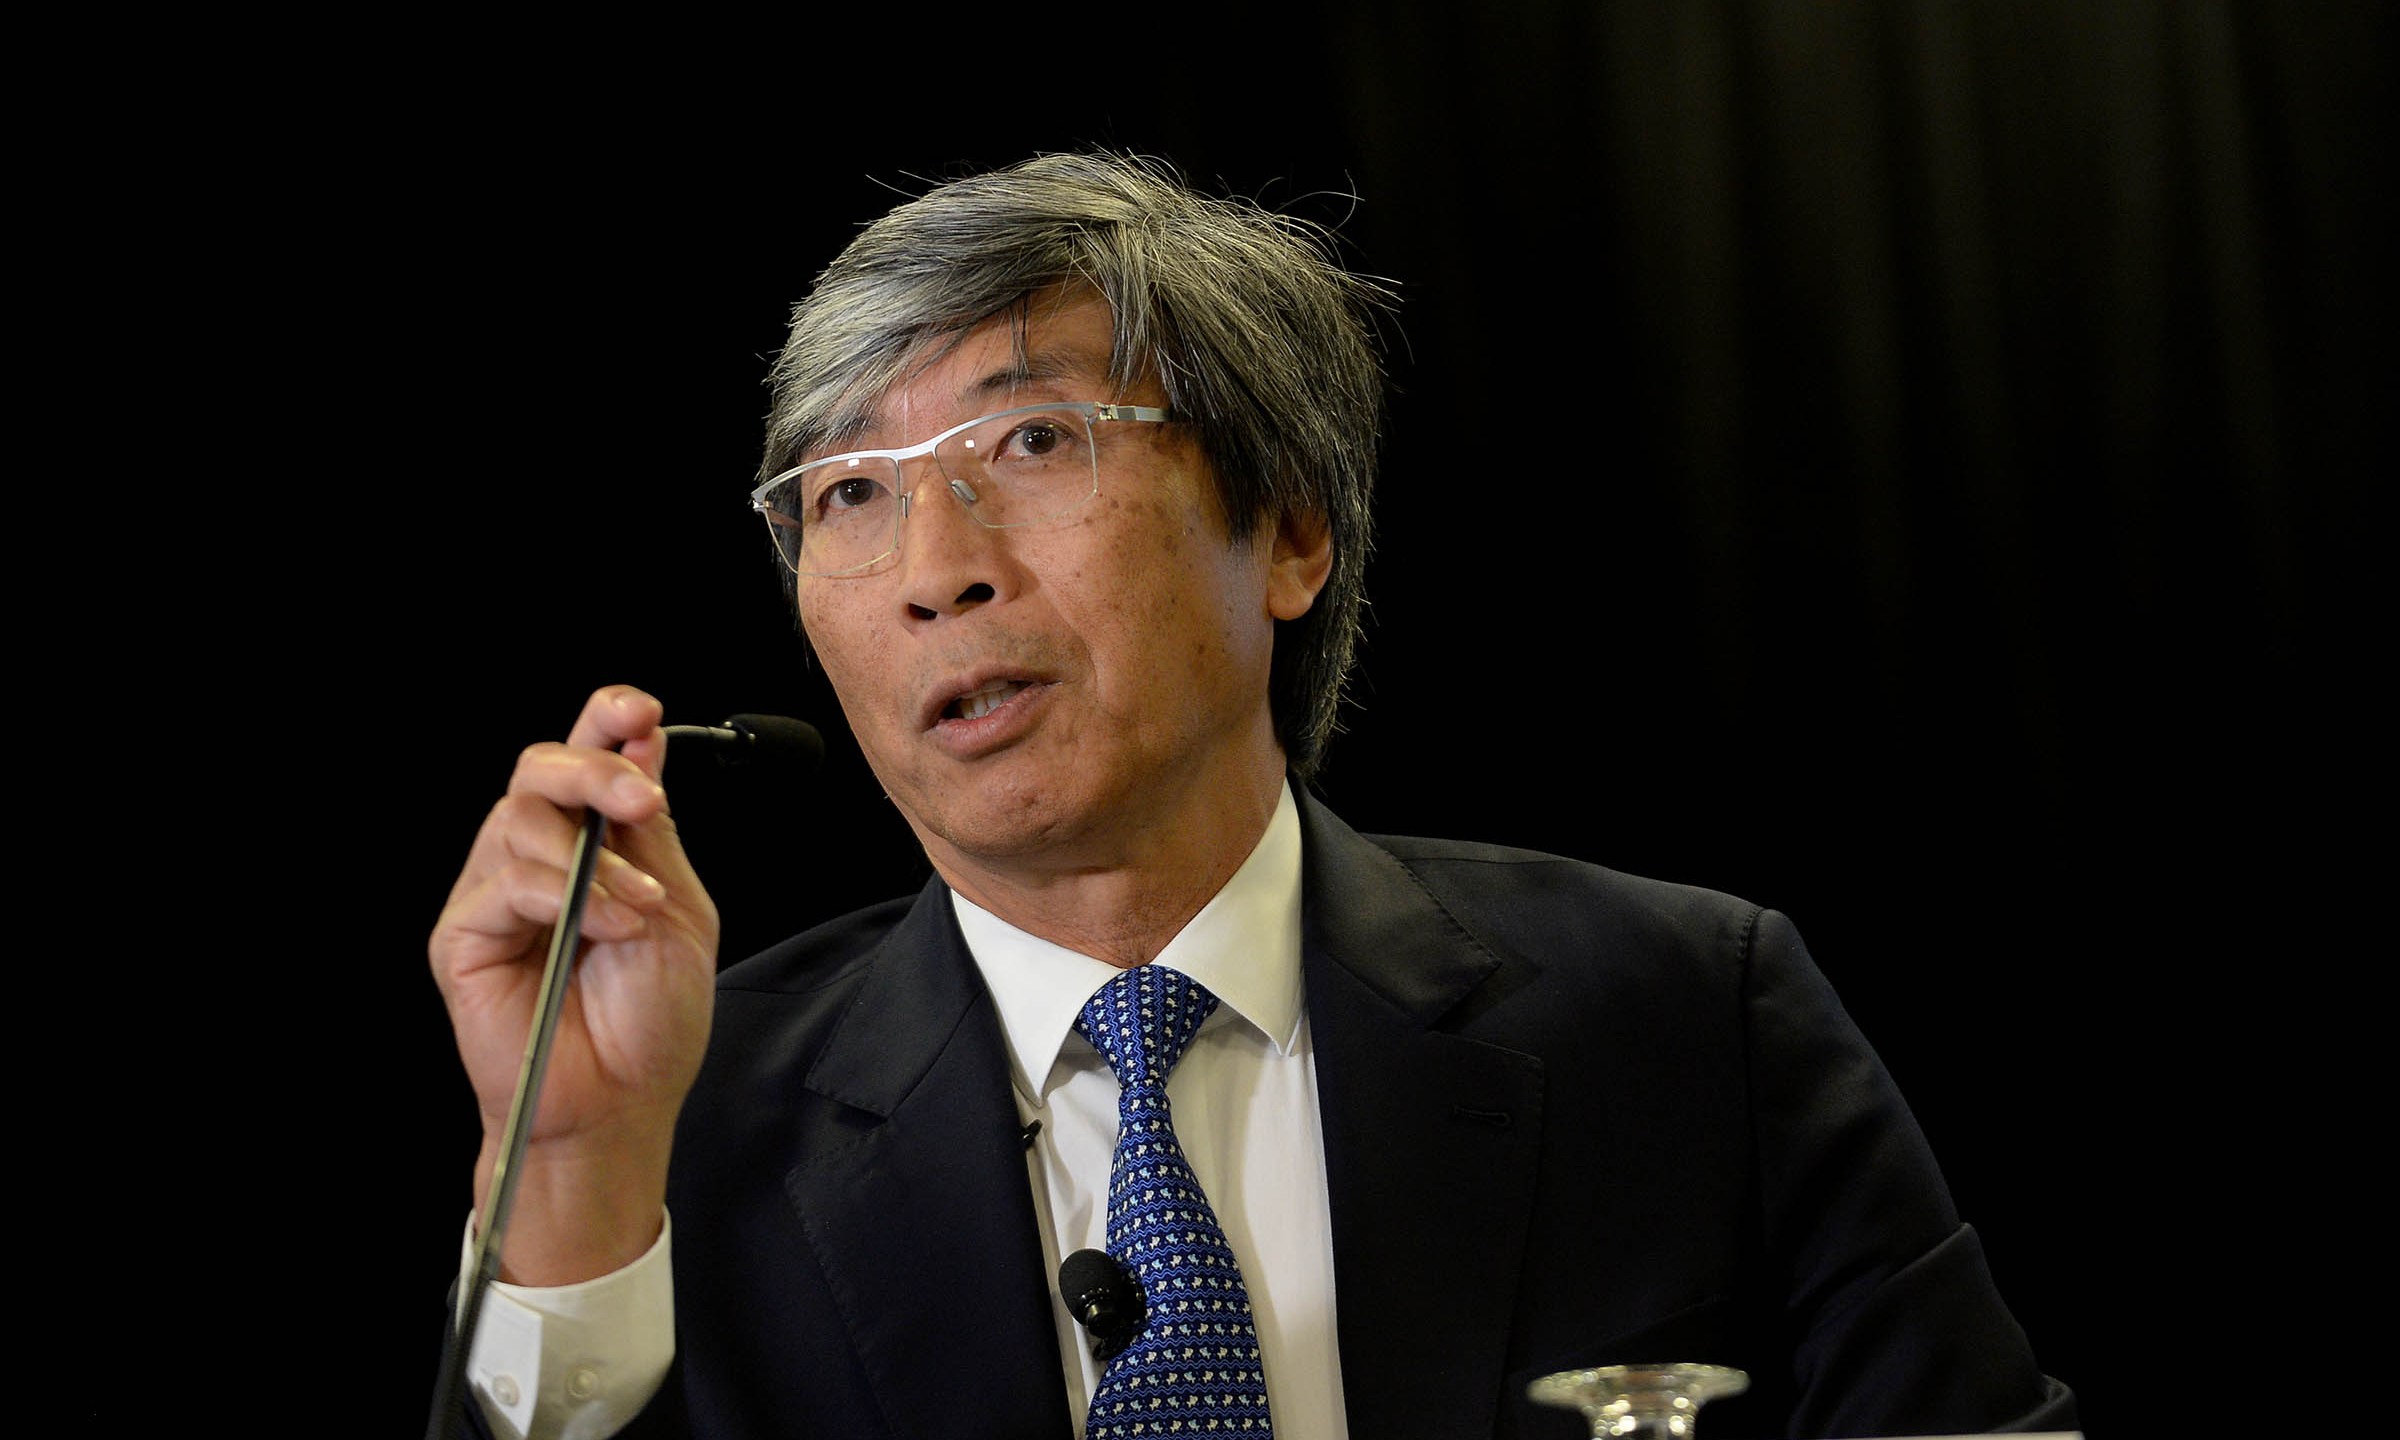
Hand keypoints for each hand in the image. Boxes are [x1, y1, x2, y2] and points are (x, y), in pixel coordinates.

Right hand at [428, 684, 720, 1282]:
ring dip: (591, 855)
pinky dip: (567, 896)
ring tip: (637, 909)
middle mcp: (537, 857)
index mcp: (593, 843)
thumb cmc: (648, 1022)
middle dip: (595, 770)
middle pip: (538, 768)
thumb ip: (652, 832)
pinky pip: (504, 882)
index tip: (640, 710)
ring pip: (518, 819)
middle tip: (642, 801)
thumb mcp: (676, 909)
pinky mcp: (462, 935)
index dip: (604, 719)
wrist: (620, 1105)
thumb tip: (645, 742)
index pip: (584, 756)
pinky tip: (607, 928)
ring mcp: (494, 893)